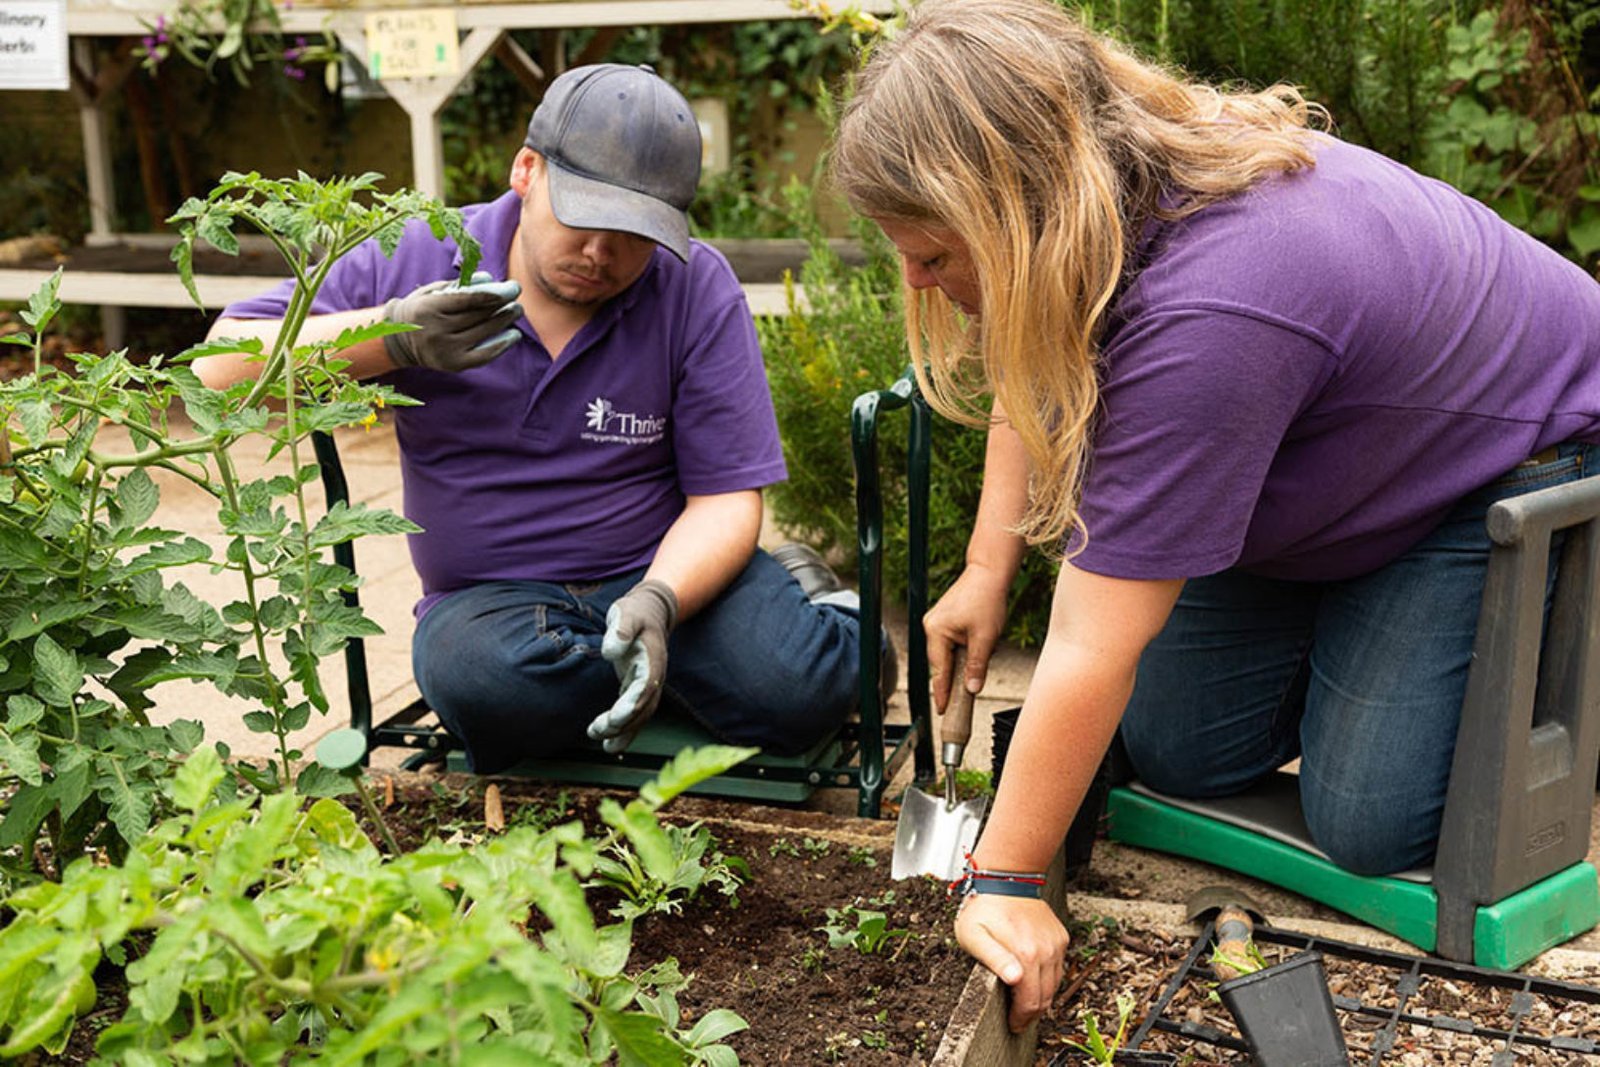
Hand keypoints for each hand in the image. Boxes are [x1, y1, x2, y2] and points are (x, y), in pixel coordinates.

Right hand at [383, 271, 522, 371]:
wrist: (400, 341)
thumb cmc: (422, 310)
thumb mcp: (432, 292)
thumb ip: (459, 286)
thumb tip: (489, 279)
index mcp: (428, 309)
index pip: (467, 301)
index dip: (493, 295)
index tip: (511, 289)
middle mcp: (436, 331)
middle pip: (477, 317)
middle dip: (502, 306)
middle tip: (517, 296)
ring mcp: (445, 351)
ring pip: (483, 333)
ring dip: (504, 321)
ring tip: (516, 311)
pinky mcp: (454, 365)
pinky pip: (484, 355)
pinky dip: (501, 345)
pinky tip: (514, 335)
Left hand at [588, 579, 678, 752]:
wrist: (651, 611)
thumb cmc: (636, 612)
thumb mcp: (627, 613)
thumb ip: (621, 630)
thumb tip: (610, 651)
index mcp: (652, 661)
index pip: (644, 688)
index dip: (630, 705)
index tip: (614, 718)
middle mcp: (654, 677)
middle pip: (642, 708)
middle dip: (622, 724)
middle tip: (596, 732)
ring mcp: (649, 684)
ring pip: (641, 715)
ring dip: (624, 732)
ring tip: (604, 745)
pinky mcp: (639, 687)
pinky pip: (636, 713)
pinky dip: (626, 729)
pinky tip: (611, 743)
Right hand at [925, 563, 1010, 712]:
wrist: (989, 572)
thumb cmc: (987, 599)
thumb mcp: (985, 637)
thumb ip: (977, 665)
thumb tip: (972, 690)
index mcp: (936, 631)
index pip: (940, 671)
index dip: (943, 693)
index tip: (944, 710)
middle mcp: (931, 626)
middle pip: (943, 663)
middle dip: (958, 673)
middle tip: (968, 691)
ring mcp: (936, 621)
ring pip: (949, 652)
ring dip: (964, 658)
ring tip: (984, 648)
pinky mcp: (944, 618)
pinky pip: (951, 641)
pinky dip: (964, 647)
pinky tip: (980, 641)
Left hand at [956, 893, 1069, 1032]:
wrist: (1005, 878)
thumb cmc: (983, 909)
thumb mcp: (974, 936)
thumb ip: (994, 959)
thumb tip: (1016, 979)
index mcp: (1026, 954)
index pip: (1030, 1002)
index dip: (1021, 1018)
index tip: (1013, 1025)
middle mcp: (1047, 951)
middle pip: (1045, 997)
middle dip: (1032, 1013)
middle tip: (1018, 1019)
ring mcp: (1056, 943)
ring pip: (1055, 984)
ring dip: (1041, 996)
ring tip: (1024, 1001)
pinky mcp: (1060, 936)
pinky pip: (1058, 966)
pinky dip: (1048, 977)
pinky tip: (1032, 977)